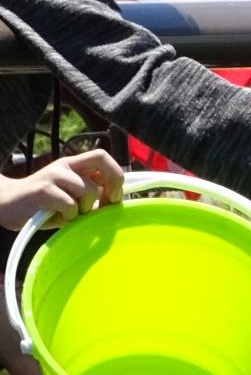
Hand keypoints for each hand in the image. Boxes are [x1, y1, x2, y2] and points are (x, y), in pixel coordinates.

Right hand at [0, 150, 124, 231]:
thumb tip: (115, 202)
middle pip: (101, 160)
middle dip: (112, 183)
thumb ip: (90, 195)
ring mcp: (53, 176)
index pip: (102, 157)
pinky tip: (56, 217)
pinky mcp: (42, 190)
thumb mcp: (69, 196)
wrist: (6, 205)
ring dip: (85, 209)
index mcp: (72, 165)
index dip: (116, 174)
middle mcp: (64, 166)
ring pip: (89, 190)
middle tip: (106, 203)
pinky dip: (69, 217)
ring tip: (70, 215)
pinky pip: (70, 206)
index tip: (115, 196)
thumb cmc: (43, 205)